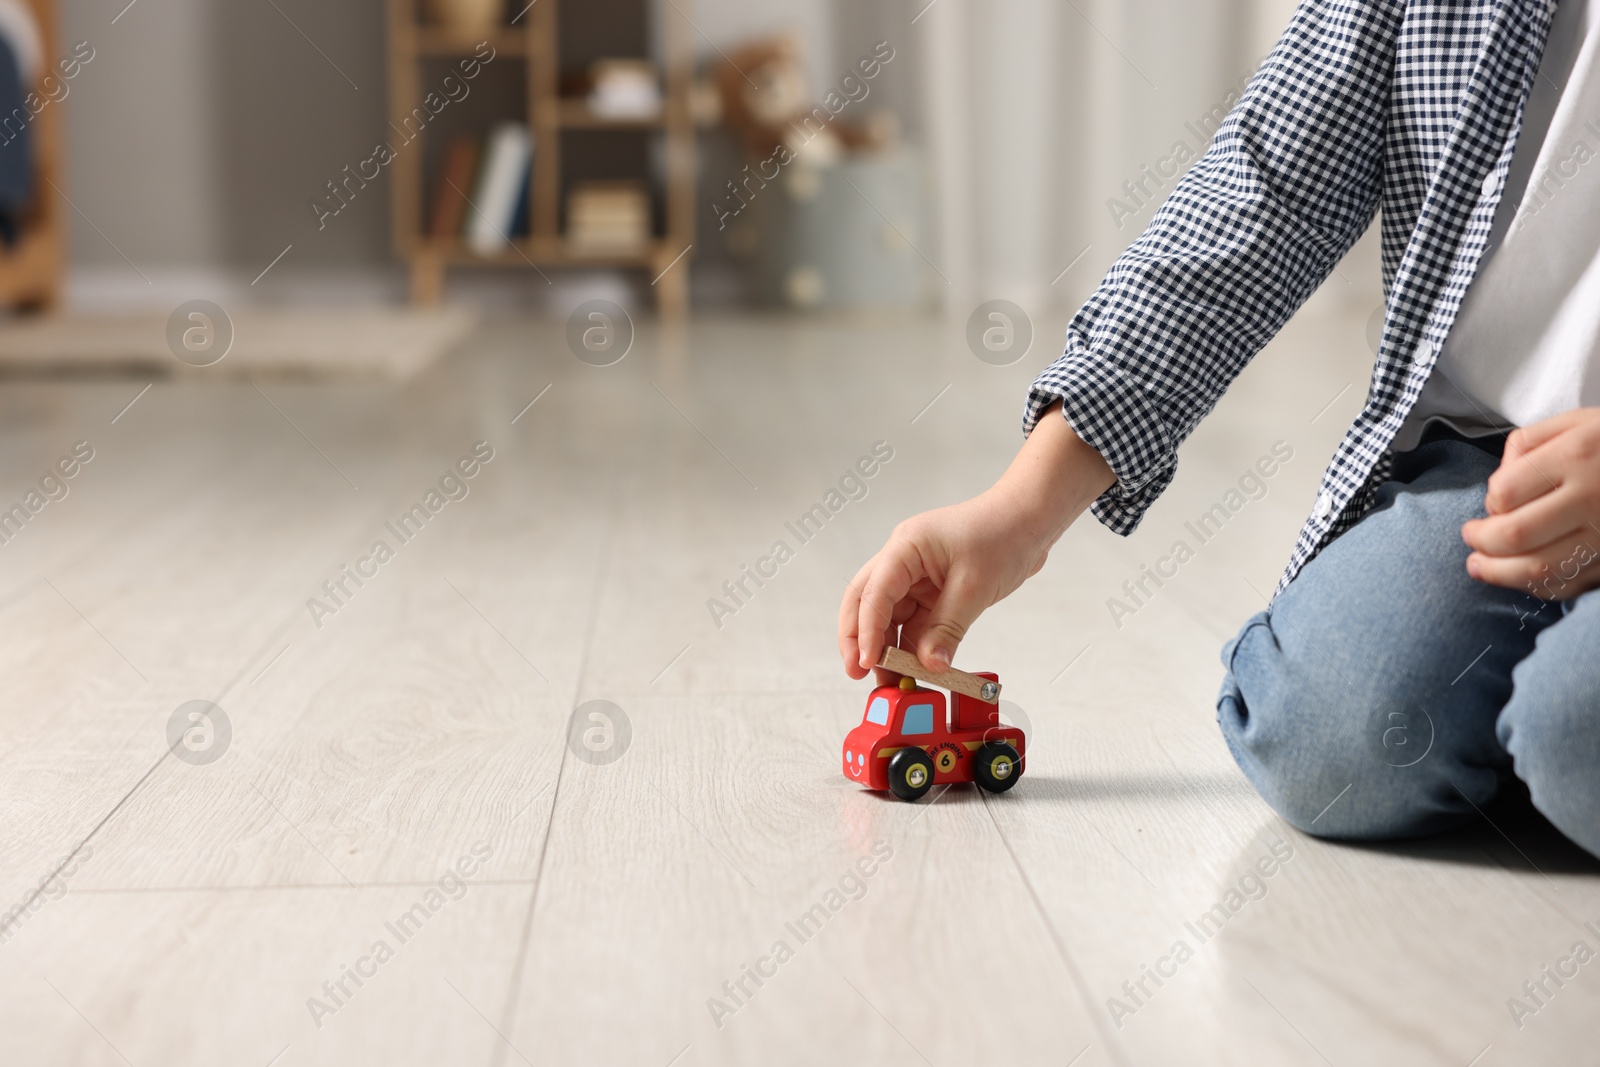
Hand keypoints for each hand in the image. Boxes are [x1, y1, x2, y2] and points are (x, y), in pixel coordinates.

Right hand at [837, 404, 1114, 678]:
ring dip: (888, 647)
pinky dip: (912, 646)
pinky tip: (915, 669)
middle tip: (858, 673)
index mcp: (906, 547)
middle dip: (859, 638)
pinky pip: (914, 622)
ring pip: (889, 617)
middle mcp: (903, 561)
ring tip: (890, 680)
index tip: (867, 662)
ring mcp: (916, 576)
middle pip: (867, 602)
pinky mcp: (932, 591)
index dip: (867, 630)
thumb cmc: (1003, 534)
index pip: (875, 592)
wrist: (1029, 520)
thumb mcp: (975, 586)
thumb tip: (929, 665)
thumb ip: (947, 627)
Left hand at [1462, 408, 1599, 597]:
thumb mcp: (1576, 423)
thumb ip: (1528, 444)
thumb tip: (1498, 484)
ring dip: (1498, 573)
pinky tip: (1519, 576)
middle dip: (1481, 541)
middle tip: (1470, 537)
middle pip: (1515, 535)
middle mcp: (1592, 498)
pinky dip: (1535, 586)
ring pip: (1538, 568)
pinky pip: (1568, 584)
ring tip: (1479, 565)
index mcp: (1576, 456)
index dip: (1488, 502)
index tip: (1491, 503)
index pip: (1505, 492)